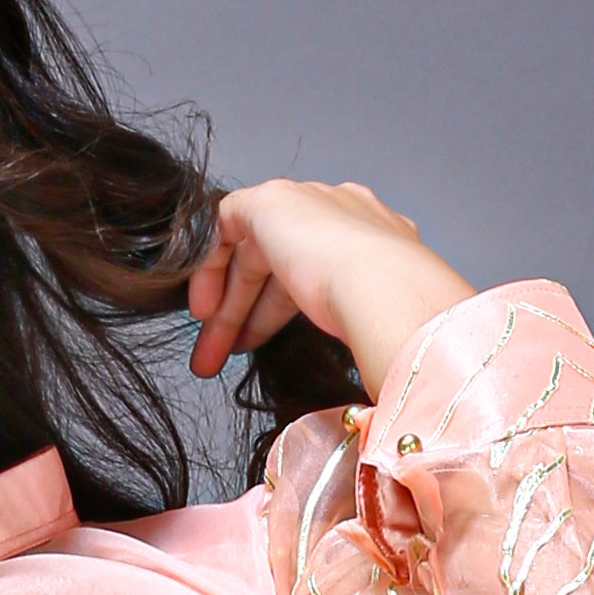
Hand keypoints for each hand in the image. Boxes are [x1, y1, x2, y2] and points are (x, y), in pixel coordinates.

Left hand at [188, 179, 475, 402]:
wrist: (385, 290)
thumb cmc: (389, 320)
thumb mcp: (367, 328)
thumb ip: (348, 334)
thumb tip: (349, 394)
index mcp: (373, 236)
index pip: (312, 267)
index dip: (274, 309)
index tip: (254, 348)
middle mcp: (341, 211)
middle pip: (278, 263)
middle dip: (244, 314)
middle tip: (220, 359)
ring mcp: (307, 202)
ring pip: (253, 251)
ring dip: (227, 306)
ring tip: (206, 356)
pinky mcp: (273, 200)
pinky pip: (227, 219)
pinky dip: (210, 262)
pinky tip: (204, 307)